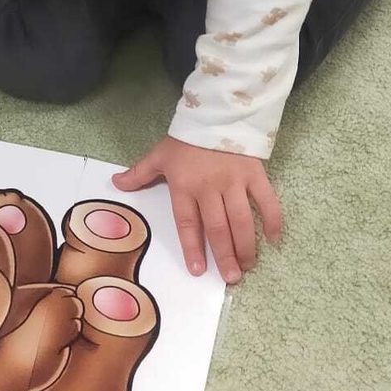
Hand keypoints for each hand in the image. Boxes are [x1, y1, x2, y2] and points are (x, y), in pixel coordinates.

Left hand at [113, 137, 281, 282]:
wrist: (215, 112)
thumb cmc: (186, 138)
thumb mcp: (159, 154)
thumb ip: (139, 173)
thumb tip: (115, 184)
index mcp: (184, 185)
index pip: (187, 223)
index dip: (192, 248)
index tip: (198, 271)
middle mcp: (209, 187)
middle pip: (217, 228)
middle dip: (225, 255)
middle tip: (231, 278)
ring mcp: (234, 181)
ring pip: (242, 219)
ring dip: (246, 245)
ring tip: (248, 265)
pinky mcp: (255, 174)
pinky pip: (266, 200)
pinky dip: (273, 219)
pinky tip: (275, 239)